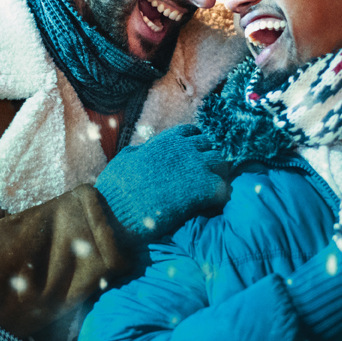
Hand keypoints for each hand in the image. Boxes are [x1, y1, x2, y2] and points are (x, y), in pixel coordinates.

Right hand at [95, 124, 229, 246]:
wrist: (120, 208)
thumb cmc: (117, 186)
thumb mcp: (125, 159)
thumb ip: (139, 151)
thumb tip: (142, 150)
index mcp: (167, 140)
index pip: (193, 132)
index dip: (195, 144)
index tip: (194, 156)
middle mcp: (185, 148)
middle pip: (211, 146)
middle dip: (209, 159)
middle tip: (205, 176)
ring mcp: (197, 166)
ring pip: (222, 163)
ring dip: (218, 175)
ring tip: (211, 190)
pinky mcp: (203, 188)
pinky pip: (224, 187)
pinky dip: (220, 196)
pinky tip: (211, 205)